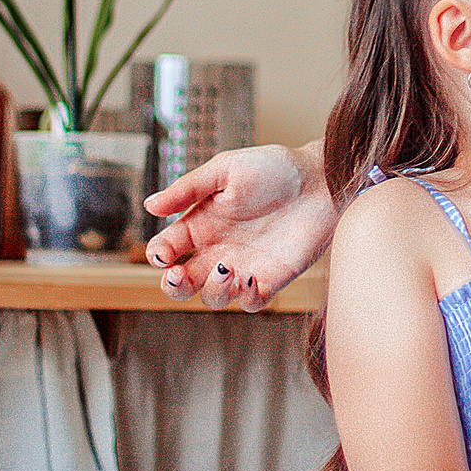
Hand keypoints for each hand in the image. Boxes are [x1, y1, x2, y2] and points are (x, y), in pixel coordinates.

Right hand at [143, 142, 332, 310]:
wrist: (321, 180)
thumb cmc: (274, 168)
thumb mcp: (226, 170)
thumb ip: (189, 188)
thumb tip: (149, 206)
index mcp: (201, 223)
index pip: (167, 248)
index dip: (158, 255)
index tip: (163, 253)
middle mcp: (218, 249)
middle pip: (182, 283)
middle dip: (172, 286)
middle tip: (178, 275)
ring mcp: (243, 266)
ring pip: (213, 298)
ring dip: (211, 291)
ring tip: (226, 270)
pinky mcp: (271, 278)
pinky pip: (249, 302)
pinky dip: (244, 298)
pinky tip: (249, 279)